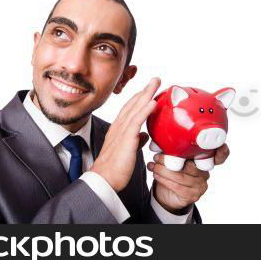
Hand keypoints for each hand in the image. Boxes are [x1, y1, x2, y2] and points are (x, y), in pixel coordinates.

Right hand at [91, 77, 160, 191]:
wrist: (104, 179)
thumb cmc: (115, 168)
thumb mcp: (128, 150)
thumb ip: (135, 140)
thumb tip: (144, 135)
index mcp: (119, 130)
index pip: (130, 109)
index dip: (140, 98)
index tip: (149, 89)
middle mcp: (119, 127)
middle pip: (133, 104)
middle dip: (145, 91)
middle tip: (155, 79)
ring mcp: (122, 132)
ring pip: (135, 109)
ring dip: (146, 94)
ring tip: (156, 83)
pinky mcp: (126, 139)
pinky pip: (136, 121)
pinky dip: (144, 110)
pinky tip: (152, 102)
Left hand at [148, 152, 217, 213]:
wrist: (167, 194)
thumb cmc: (172, 172)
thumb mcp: (175, 158)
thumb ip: (174, 149)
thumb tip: (161, 139)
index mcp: (204, 161)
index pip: (219, 157)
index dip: (222, 152)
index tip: (221, 146)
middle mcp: (205, 173)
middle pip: (191, 165)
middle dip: (170, 160)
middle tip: (157, 156)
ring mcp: (200, 186)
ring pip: (181, 176)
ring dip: (163, 170)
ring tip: (153, 166)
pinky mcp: (192, 195)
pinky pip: (177, 187)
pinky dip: (164, 180)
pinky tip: (156, 175)